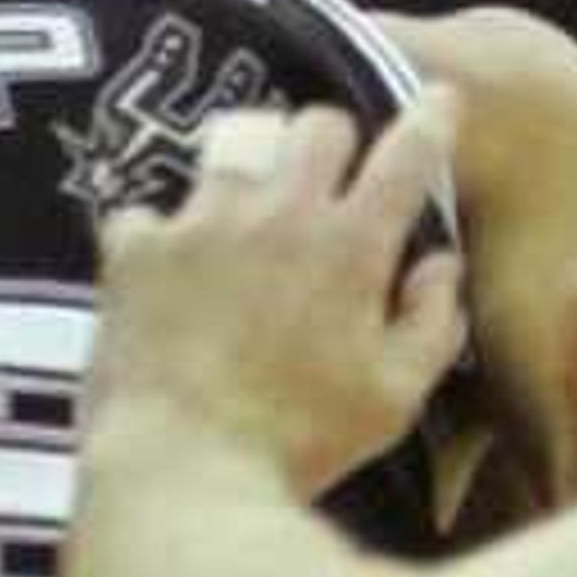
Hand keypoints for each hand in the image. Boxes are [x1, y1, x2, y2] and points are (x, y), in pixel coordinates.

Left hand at [92, 99, 467, 499]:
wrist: (182, 472)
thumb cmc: (300, 443)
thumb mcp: (394, 399)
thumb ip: (431, 324)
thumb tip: (440, 266)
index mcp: (352, 246)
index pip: (409, 152)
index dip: (431, 119)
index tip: (439, 104)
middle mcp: (279, 214)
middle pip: (318, 124)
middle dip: (333, 143)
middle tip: (329, 183)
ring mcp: (201, 223)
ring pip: (235, 147)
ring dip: (251, 176)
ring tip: (244, 216)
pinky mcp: (136, 249)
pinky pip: (150, 212)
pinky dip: (163, 238)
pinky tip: (169, 273)